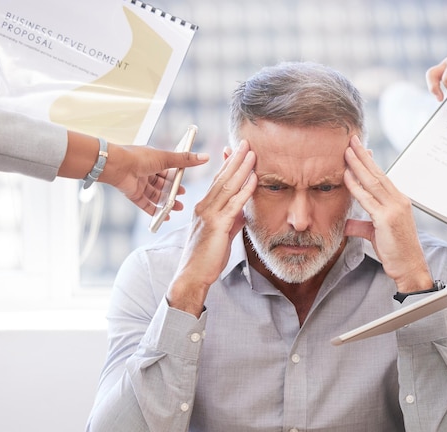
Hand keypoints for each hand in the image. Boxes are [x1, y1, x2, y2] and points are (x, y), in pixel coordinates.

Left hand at [101, 145, 209, 215]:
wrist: (116, 166)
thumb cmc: (139, 158)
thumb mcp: (166, 158)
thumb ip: (185, 160)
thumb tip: (205, 157)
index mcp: (153, 161)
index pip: (167, 171)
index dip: (176, 178)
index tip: (184, 185)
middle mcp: (146, 172)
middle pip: (162, 184)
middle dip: (172, 192)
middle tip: (182, 198)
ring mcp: (139, 183)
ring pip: (155, 195)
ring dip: (166, 202)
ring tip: (177, 208)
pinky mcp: (133, 194)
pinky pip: (146, 205)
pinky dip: (154, 211)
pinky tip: (164, 216)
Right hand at [166, 140, 256, 315]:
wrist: (192, 275)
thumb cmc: (206, 257)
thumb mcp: (222, 235)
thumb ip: (231, 220)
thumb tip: (241, 211)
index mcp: (203, 208)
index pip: (217, 181)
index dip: (227, 164)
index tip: (235, 150)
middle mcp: (204, 207)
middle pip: (221, 177)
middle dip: (234, 158)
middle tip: (245, 142)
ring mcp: (209, 215)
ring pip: (227, 186)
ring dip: (241, 168)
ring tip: (251, 152)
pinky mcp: (216, 225)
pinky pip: (233, 204)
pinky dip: (244, 190)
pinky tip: (253, 179)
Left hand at [343, 135, 432, 291]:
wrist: (410, 268)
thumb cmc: (396, 253)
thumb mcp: (376, 235)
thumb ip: (362, 226)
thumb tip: (348, 223)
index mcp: (398, 201)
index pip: (381, 177)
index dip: (369, 162)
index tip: (359, 149)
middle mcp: (398, 201)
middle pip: (377, 173)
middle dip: (362, 155)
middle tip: (351, 139)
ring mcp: (394, 209)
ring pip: (372, 182)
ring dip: (358, 165)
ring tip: (346, 150)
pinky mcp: (387, 219)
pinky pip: (368, 199)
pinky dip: (356, 187)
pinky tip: (346, 176)